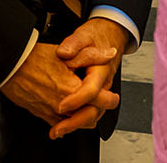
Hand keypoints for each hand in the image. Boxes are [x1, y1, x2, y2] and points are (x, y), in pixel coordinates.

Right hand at [0, 41, 116, 126]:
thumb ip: (91, 55)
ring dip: (84, 116)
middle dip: (98, 110)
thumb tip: (110, 54)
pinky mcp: (42, 115)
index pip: (99, 101)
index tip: (113, 96)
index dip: (110, 99)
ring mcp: (51, 112)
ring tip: (88, 104)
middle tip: (104, 102)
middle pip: (90, 117)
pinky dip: (68, 120)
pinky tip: (69, 109)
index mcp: (71, 89)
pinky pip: (60, 125)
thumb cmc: (33, 58)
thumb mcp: (66, 53)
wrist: (10, 66)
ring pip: (76, 123)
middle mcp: (62, 105)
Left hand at [46, 18, 131, 138]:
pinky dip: (75, 120)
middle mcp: (103, 85)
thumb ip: (73, 44)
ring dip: (74, 124)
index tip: (59, 106)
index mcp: (101, 71)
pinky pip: (88, 113)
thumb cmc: (97, 36)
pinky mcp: (96, 96)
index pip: (91, 90)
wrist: (110, 35)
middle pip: (95, 111)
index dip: (76, 100)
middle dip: (76, 122)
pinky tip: (59, 123)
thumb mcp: (83, 35)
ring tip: (56, 130)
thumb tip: (63, 53)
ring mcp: (101, 92)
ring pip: (92, 116)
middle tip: (57, 129)